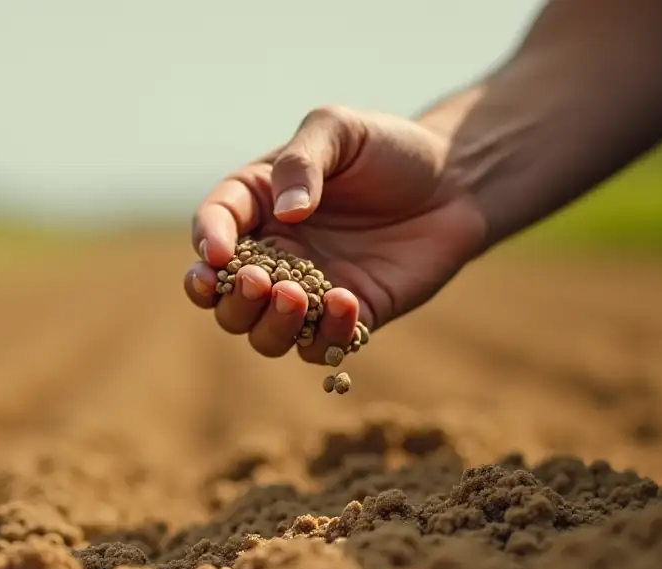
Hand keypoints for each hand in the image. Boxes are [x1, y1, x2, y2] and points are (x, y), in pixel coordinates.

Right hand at [183, 105, 488, 361]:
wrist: (454, 180)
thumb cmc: (387, 147)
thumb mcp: (339, 130)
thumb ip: (303, 161)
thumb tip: (286, 212)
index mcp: (256, 204)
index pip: (213, 225)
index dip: (207, 242)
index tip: (219, 254)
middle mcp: (272, 254)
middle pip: (223, 296)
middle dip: (230, 296)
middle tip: (258, 280)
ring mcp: (306, 292)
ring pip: (261, 332)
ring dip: (268, 324)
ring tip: (294, 297)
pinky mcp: (347, 318)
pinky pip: (320, 346)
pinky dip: (324, 335)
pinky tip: (345, 304)